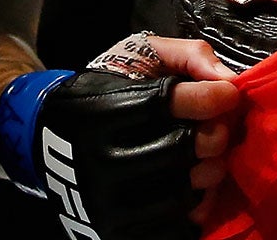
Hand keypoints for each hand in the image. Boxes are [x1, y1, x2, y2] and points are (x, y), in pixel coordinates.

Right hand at [0, 35, 239, 238]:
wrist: (47, 141)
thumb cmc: (106, 90)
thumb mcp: (138, 55)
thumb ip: (185, 55)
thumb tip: (227, 79)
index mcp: (99, 110)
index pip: (165, 103)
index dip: (208, 98)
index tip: (229, 95)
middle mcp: (97, 160)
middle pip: (180, 150)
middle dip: (212, 136)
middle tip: (217, 130)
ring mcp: (106, 204)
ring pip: (183, 193)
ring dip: (208, 175)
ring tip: (204, 160)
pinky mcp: (115, 234)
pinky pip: (175, 230)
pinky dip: (195, 211)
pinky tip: (191, 189)